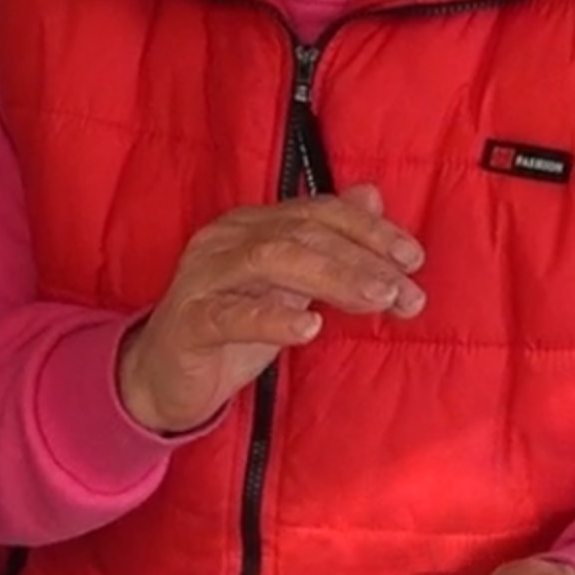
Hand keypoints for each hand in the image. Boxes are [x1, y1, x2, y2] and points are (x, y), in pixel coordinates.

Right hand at [115, 184, 426, 434]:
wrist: (162, 379)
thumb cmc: (229, 328)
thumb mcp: (287, 285)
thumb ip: (327, 243)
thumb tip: (372, 194)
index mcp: (250, 225)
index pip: (318, 212)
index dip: (369, 230)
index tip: (413, 258)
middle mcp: (225, 240)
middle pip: (301, 233)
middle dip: (361, 260)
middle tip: (404, 291)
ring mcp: (203, 278)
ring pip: (271, 259)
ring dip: (332, 278)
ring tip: (375, 301)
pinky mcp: (189, 323)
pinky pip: (231, 315)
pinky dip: (273, 317)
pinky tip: (309, 326)